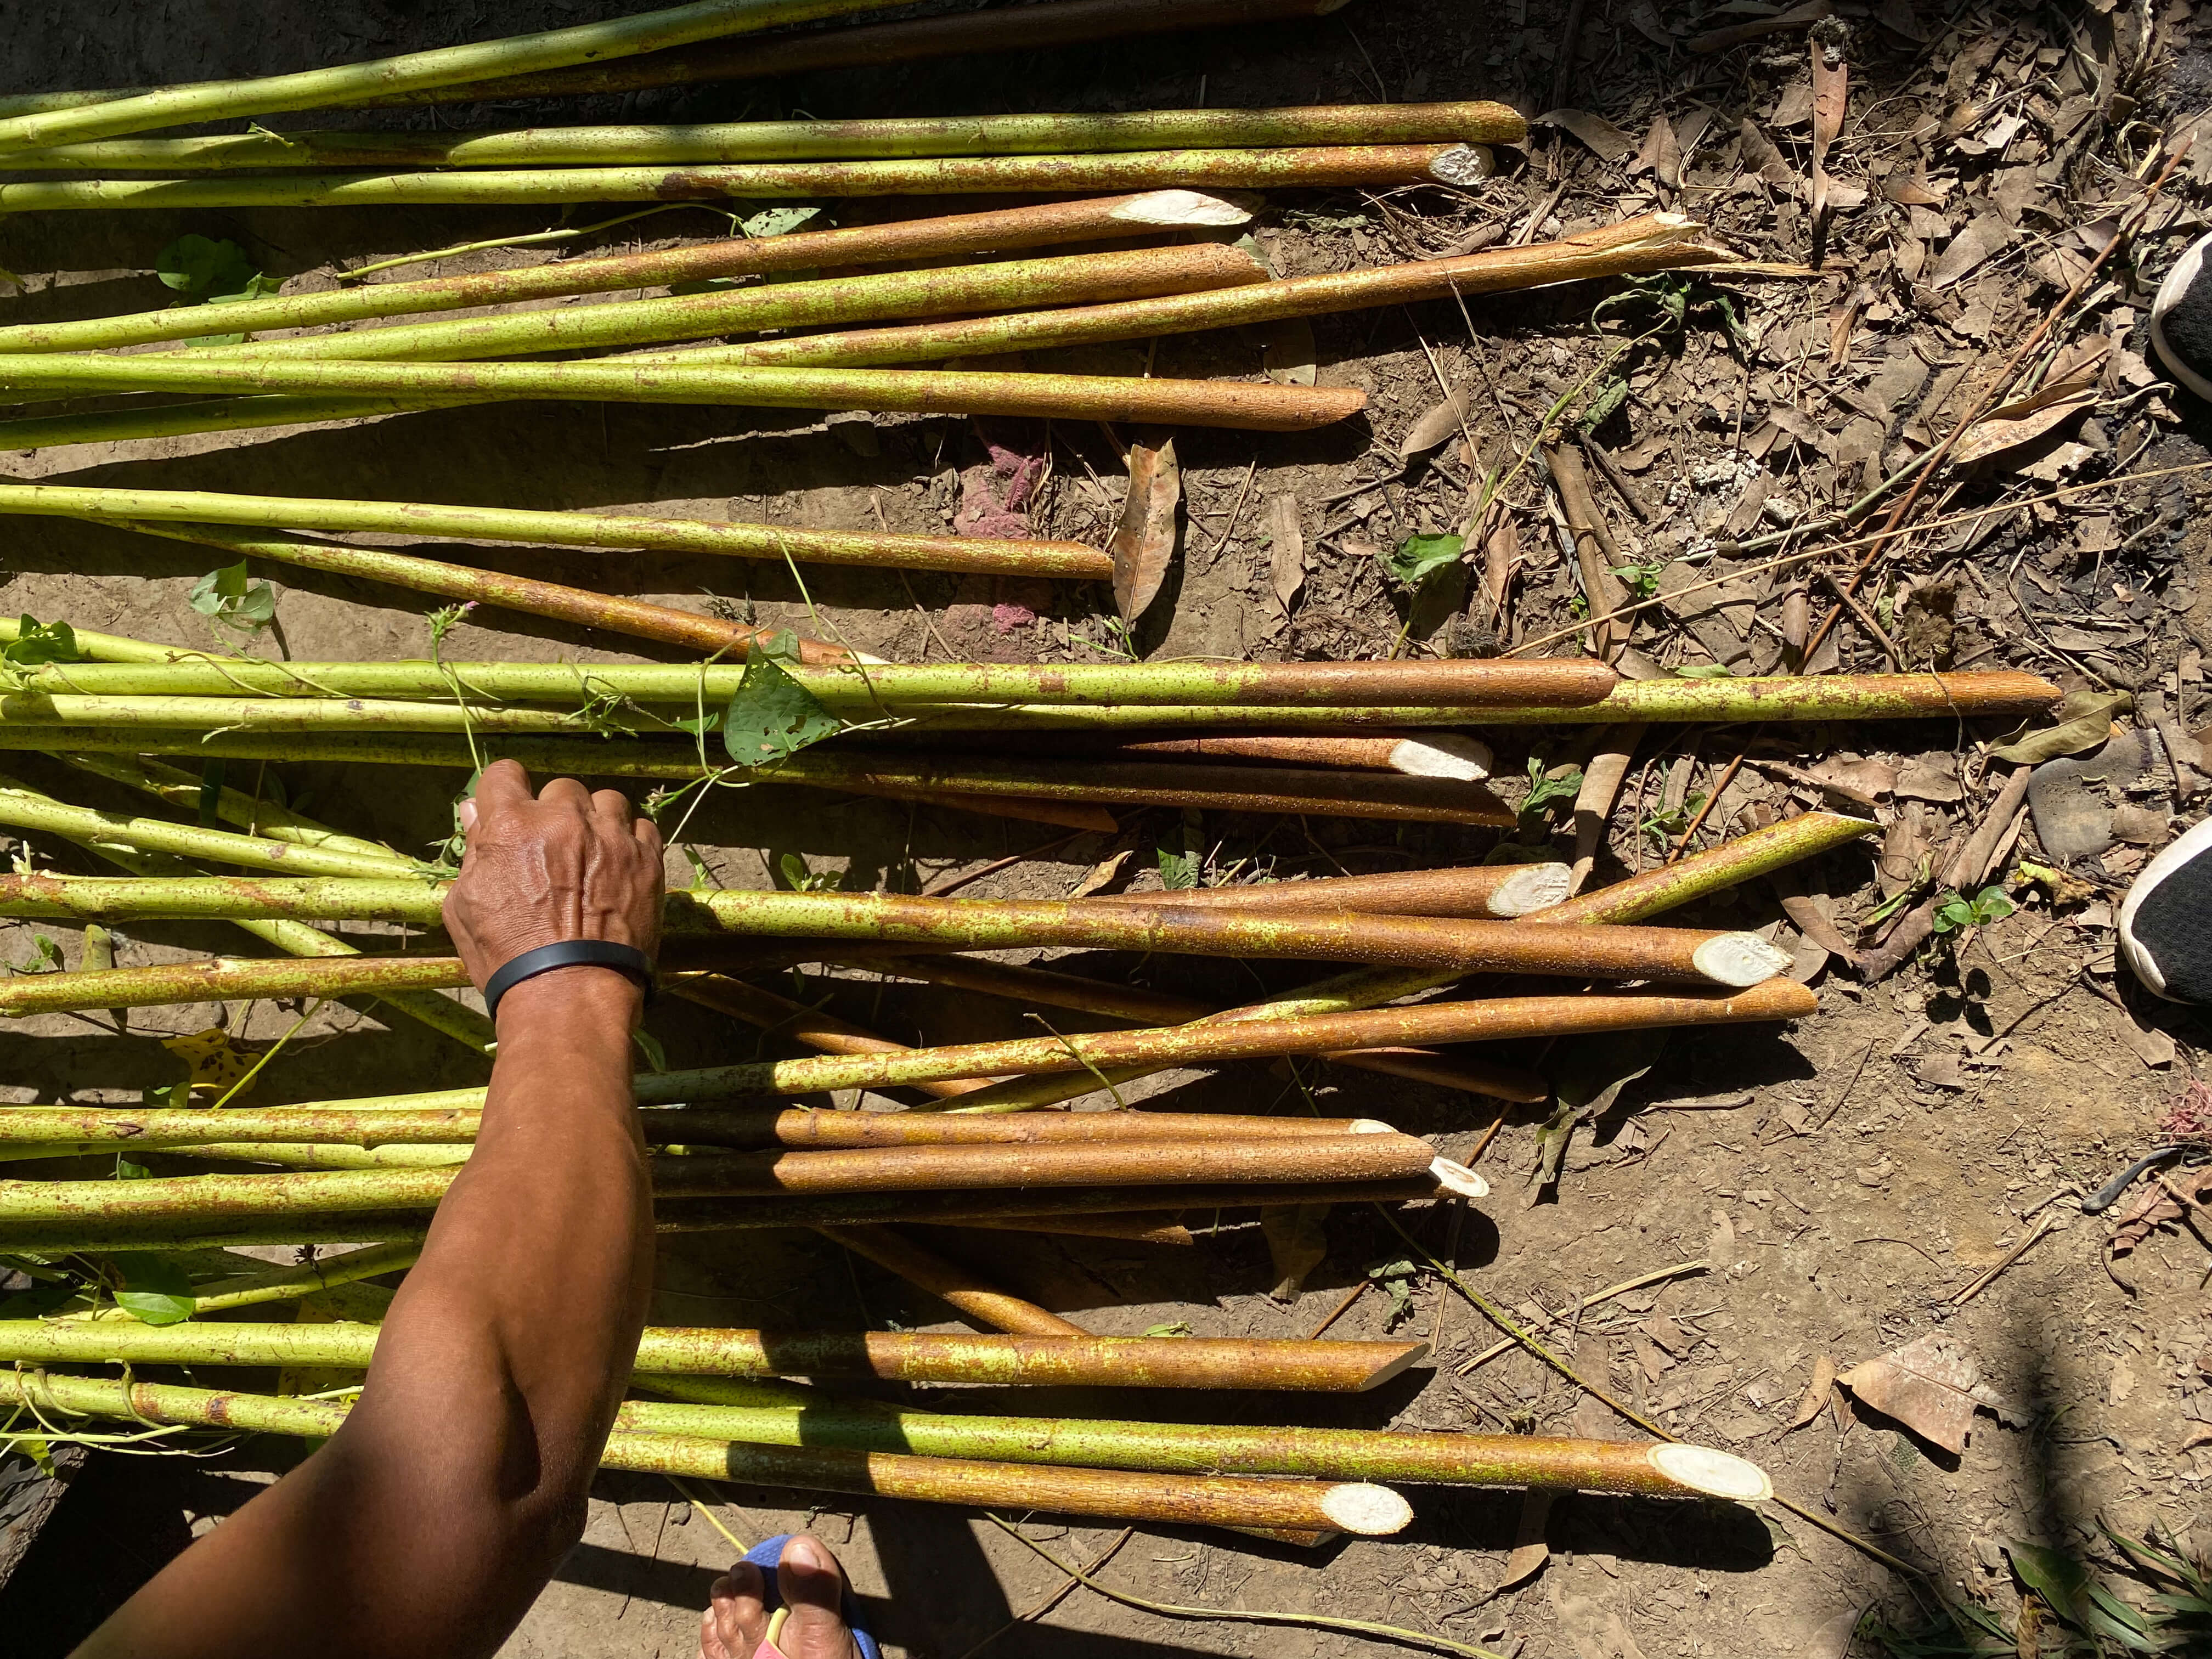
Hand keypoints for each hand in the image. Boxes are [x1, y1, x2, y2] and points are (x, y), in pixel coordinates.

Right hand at [442, 761, 663, 1014]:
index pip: (504, 774)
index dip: (506, 791)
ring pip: (606, 802)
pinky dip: (631, 842)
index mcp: (510, 826)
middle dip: (555, 814)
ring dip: (597, 822)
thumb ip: (473, 852)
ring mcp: (609, 836)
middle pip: (560, 790)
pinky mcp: (646, 858)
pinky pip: (642, 828)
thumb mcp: (465, 907)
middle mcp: (563, 820)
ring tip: (592, 858)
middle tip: (555, 851)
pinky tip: (619, 868)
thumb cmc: (507, 958)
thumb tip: (474, 810)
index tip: (513, 811)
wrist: (569, 993)